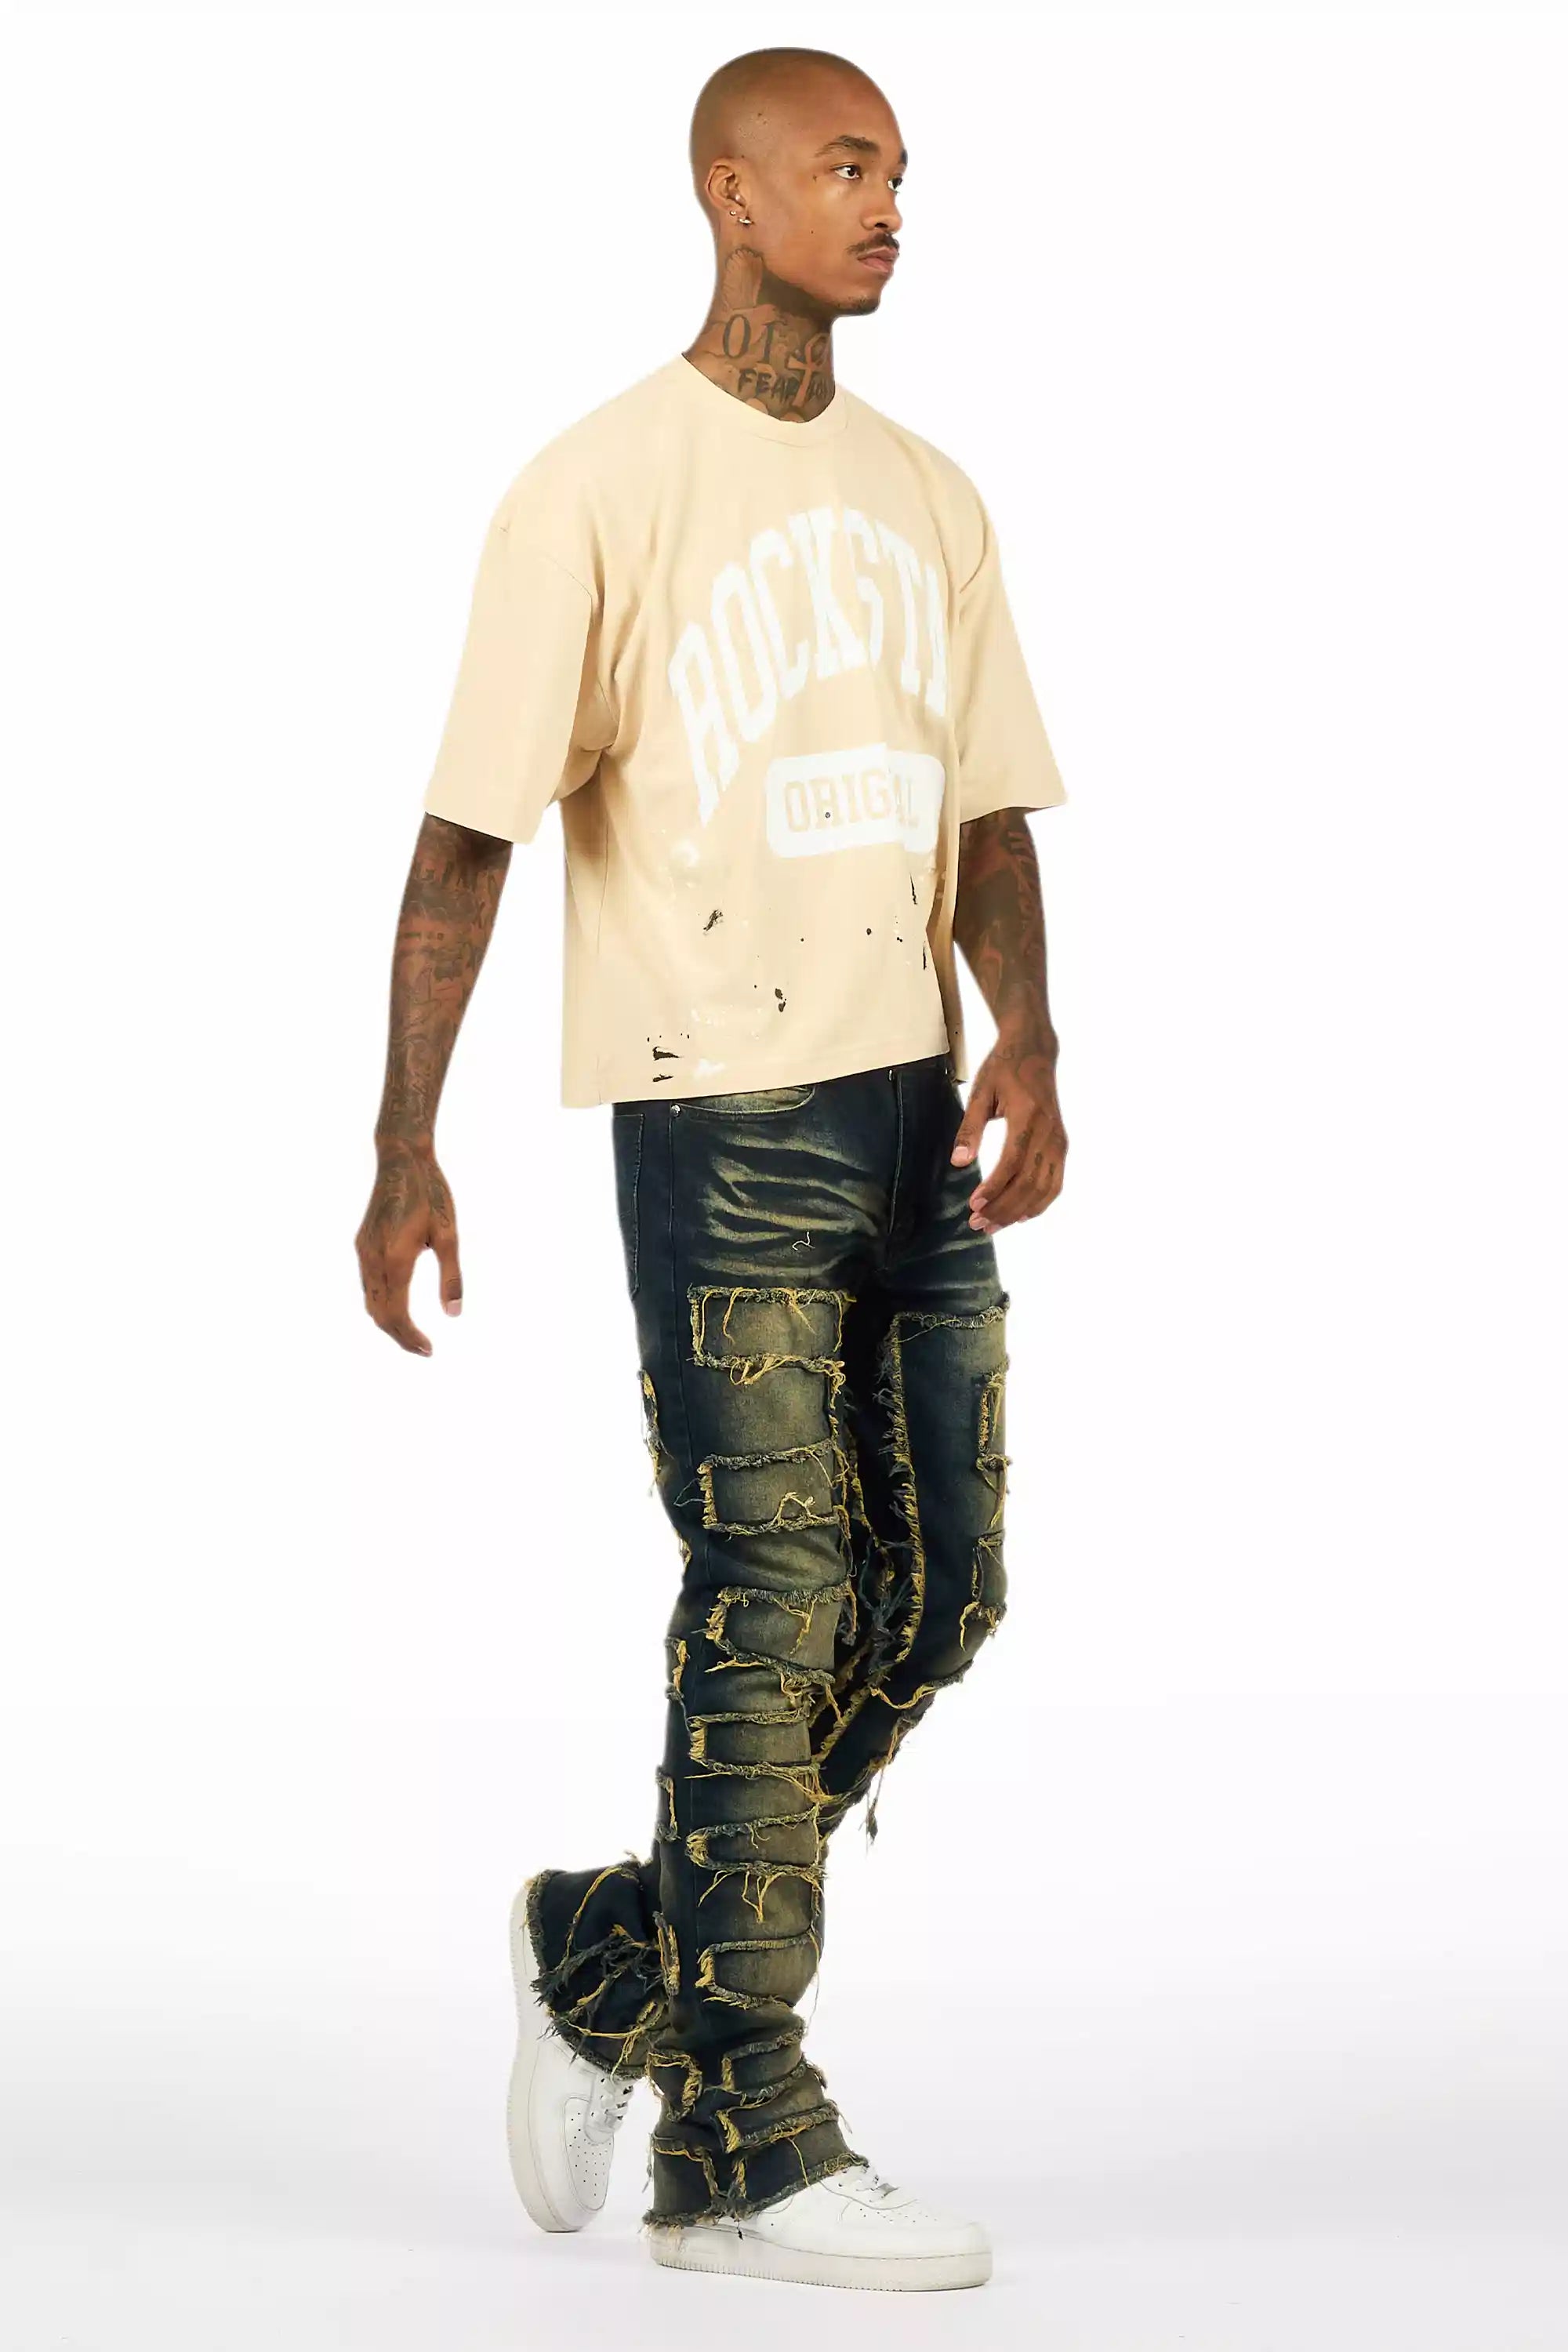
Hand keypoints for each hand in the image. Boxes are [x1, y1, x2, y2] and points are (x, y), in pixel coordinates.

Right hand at [355, 1141, 462, 1353]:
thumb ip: (451, 1277)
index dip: (410, 1338)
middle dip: (399, 1336)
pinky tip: (398, 1304)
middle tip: (423, 1349)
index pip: (396, 1315)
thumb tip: (454, 1314)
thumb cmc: (431, 1194)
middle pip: (379, 1315)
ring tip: (412, 1333)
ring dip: (388, 1322)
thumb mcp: (448, 1235)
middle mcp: (373, 1259)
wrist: (401, 1160)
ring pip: (369, 1302)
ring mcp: (363, 1251)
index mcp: (395, 1260)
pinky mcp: (361, 1243)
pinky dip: (381, 1303)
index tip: (429, 1350)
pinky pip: (367, 1285)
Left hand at [950, 1032, 1066, 1233]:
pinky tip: (1021, 1215)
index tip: (974, 1205)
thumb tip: (959, 1162)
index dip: (994, 1188)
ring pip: (1044, 1188)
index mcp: (1027, 1117)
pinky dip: (1040, 1203)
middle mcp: (1049, 1132)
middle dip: (1003, 1208)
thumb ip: (970, 1129)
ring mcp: (1058, 1141)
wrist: (1035, 1051)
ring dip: (1019, 1211)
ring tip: (994, 1225)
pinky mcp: (1061, 1145)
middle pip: (1029, 1182)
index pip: (1012, 1163)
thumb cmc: (1004, 1069)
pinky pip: (1055, 1183)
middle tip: (977, 1224)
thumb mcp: (980, 1093)